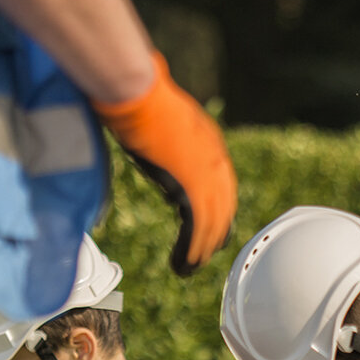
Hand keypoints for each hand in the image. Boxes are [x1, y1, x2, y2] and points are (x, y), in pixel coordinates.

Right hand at [92, 52, 235, 275]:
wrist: (136, 91)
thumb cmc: (136, 92)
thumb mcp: (155, 115)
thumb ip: (157, 131)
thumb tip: (140, 128)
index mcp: (209, 141)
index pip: (221, 185)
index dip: (216, 209)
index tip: (210, 227)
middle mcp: (215, 159)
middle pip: (222, 207)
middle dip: (212, 235)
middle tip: (203, 255)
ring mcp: (207, 173)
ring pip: (212, 222)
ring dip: (200, 249)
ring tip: (190, 268)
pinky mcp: (193, 186)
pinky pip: (197, 227)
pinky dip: (191, 249)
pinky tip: (183, 264)